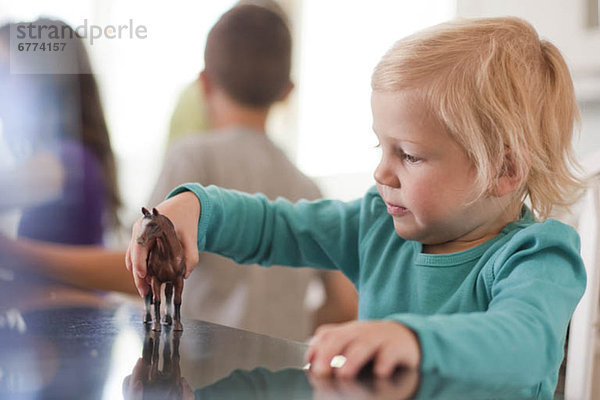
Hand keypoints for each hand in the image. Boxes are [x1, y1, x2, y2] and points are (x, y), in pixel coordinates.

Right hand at [125, 191, 200, 296]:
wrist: (184, 205)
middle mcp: (140, 228)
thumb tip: (185, 275)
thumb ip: (191, 256)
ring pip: (133, 257)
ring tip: (147, 291)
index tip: (143, 275)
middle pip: (133, 255)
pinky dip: (141, 268)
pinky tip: (149, 281)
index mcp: (150, 223)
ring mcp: (138, 234)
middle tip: (145, 293)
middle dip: (138, 275)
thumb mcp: (192, 236)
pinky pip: (137, 256)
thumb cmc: (186, 218)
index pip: (139, 244)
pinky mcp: (141, 240)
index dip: (139, 261)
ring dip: (139, 274)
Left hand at [306, 320, 420, 378]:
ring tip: (343, 374)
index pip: (327, 335)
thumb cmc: (373, 344)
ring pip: (364, 345)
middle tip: (321, 372)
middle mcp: (361, 331)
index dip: (316, 348)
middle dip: (328, 354)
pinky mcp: (398, 346)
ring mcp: (380, 337)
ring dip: (352, 360)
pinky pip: (391, 352)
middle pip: (341, 338)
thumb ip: (331, 349)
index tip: (310, 364)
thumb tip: (313, 365)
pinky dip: (384, 362)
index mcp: (347, 331)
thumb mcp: (352, 342)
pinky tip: (379, 373)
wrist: (407, 336)